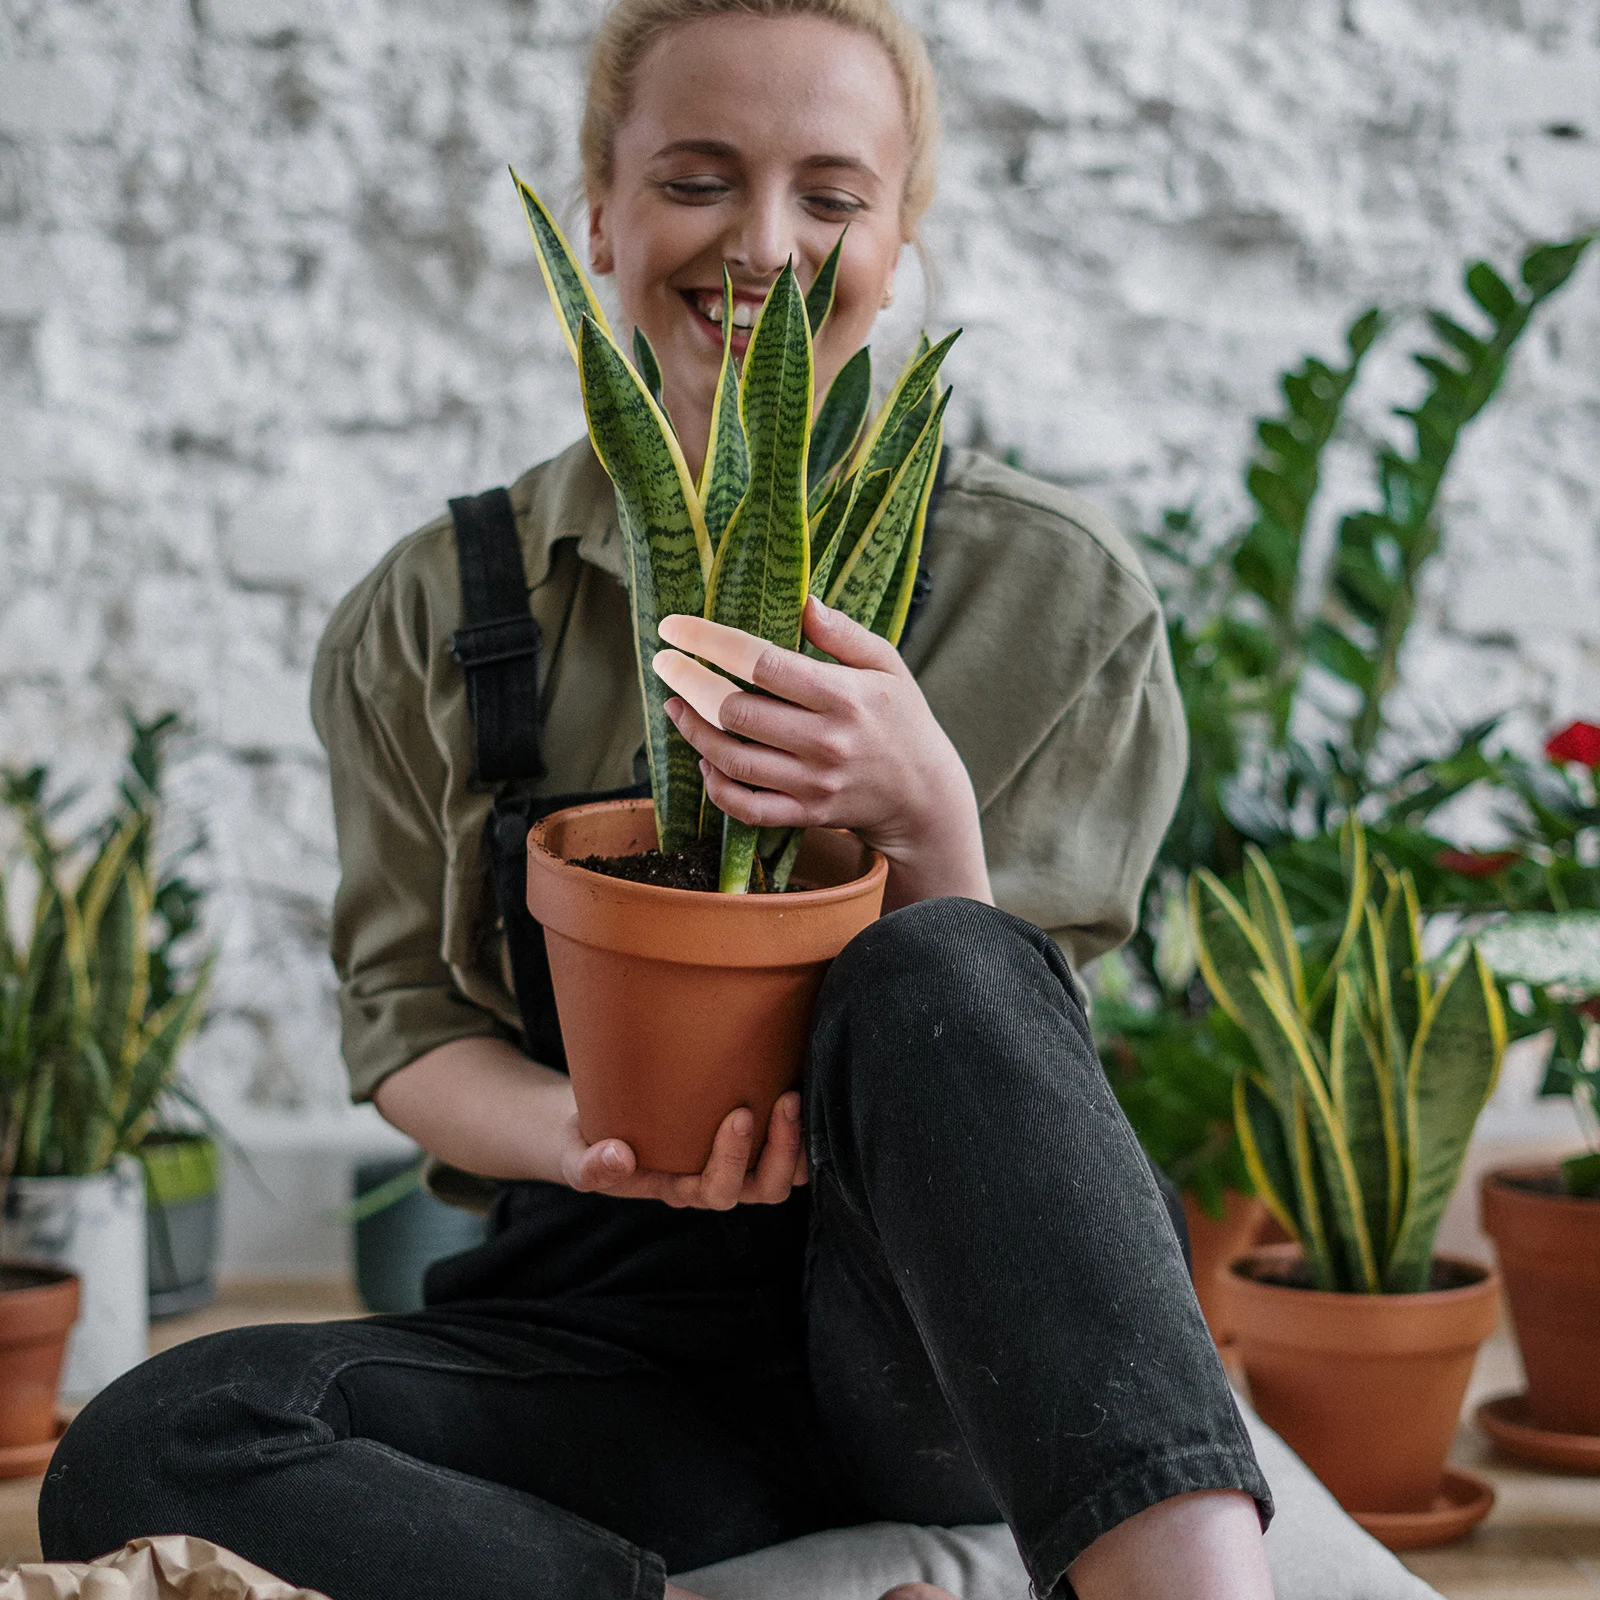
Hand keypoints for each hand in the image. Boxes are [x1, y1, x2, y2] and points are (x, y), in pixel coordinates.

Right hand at [561, 1090, 807, 1207]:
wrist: (591, 1129)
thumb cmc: (586, 1144)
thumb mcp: (574, 1157)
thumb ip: (589, 1165)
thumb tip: (618, 1158)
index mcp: (678, 1189)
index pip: (716, 1190)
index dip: (735, 1160)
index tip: (740, 1114)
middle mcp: (713, 1181)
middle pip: (763, 1189)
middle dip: (781, 1150)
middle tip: (785, 1100)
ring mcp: (733, 1163)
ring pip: (782, 1174)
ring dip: (798, 1143)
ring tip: (798, 1095)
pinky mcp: (745, 1139)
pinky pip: (785, 1149)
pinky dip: (800, 1130)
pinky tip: (802, 1085)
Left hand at [662, 596, 992, 909]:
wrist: (924, 794)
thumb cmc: (900, 718)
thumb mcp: (886, 665)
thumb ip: (844, 633)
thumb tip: (803, 601)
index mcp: (843, 696)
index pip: (761, 664)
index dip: (709, 642)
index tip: (674, 628)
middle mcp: (825, 741)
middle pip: (735, 711)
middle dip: (688, 683)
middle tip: (665, 665)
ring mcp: (813, 783)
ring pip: (732, 759)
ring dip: (693, 731)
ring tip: (676, 707)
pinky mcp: (805, 813)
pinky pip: (746, 806)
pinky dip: (717, 785)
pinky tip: (706, 759)